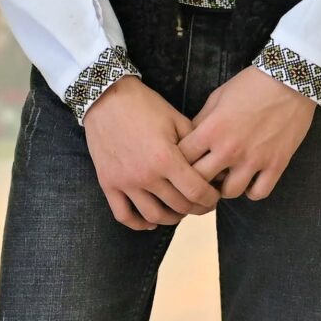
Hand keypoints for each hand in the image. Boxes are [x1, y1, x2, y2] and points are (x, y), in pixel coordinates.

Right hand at [83, 77, 221, 230]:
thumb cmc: (144, 105)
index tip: (214, 196)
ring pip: (154, 216)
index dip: (211, 198)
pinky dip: (139, 223)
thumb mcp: (176, 119)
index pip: (197, 192)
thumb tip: (213, 167)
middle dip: (197, 208)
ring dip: (172, 218)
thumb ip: (195, 146)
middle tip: (202, 202)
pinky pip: (123, 215)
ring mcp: (125, 182)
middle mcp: (146, 175)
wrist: (105, 97)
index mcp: (166, 158)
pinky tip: (150, 221)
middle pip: (179, 206)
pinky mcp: (108, 183)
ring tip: (179, 210)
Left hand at [177, 66, 315, 200]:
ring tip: (225, 178)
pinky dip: (252, 191)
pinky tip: (250, 180)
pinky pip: (258, 193)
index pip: (182, 157)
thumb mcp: (217, 97)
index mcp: (212, 130)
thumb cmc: (250, 86)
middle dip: (196, 179)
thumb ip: (202, 121)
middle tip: (200, 177)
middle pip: (200, 180)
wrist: (290, 82)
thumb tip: (190, 140)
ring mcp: (254, 160)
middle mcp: (230, 149)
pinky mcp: (276, 165)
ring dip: (224, 188)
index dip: (178, 160)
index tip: (182, 161)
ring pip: (230, 192)